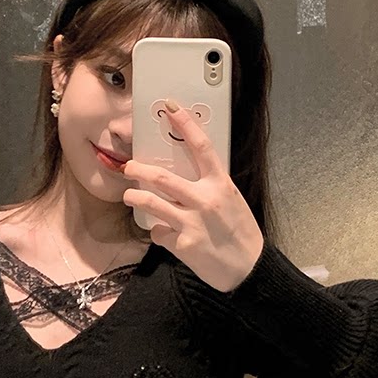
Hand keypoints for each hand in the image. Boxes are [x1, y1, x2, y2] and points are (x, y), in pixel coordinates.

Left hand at [121, 99, 264, 293]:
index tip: (170, 108)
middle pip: (162, 178)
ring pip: (151, 203)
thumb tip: (187, 176)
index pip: (201, 147)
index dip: (185, 124)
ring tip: (129, 196)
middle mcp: (205, 200)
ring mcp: (192, 223)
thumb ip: (210, 187)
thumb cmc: (242, 234)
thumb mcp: (231, 201)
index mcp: (221, 185)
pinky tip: (165, 235)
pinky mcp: (183, 244)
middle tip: (128, 166)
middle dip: (138, 170)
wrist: (249, 269)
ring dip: (135, 197)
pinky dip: (158, 233)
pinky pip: (159, 233)